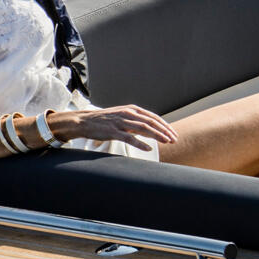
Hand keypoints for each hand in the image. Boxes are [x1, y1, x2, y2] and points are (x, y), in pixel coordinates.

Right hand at [56, 105, 176, 149]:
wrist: (83, 121)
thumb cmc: (103, 120)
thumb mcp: (121, 116)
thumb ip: (135, 121)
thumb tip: (150, 129)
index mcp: (131, 109)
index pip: (153, 117)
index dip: (165, 126)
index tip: (173, 134)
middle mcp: (127, 114)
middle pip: (151, 122)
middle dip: (165, 131)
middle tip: (174, 139)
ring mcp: (120, 122)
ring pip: (143, 128)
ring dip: (157, 135)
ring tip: (166, 142)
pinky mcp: (112, 131)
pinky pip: (129, 137)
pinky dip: (140, 143)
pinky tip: (148, 148)